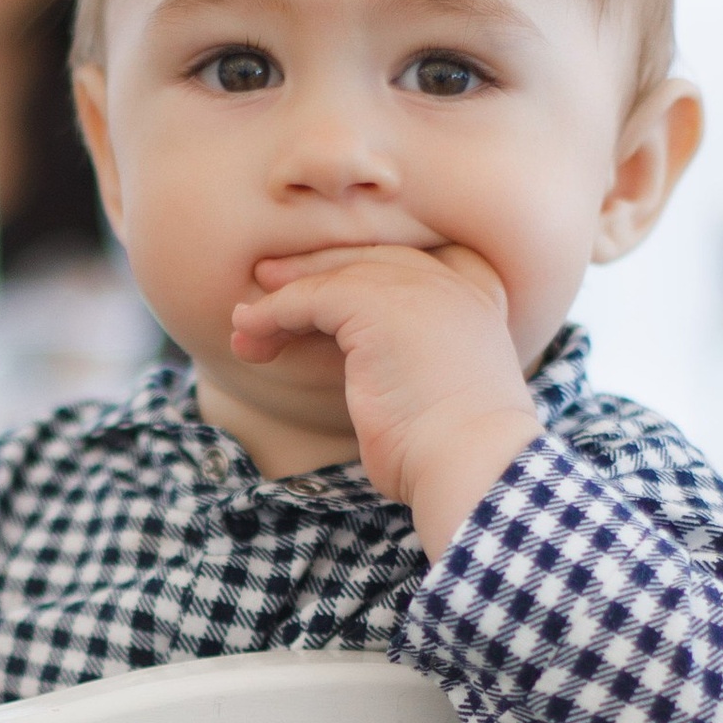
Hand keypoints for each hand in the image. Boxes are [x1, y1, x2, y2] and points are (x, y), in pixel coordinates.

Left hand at [231, 244, 538, 557]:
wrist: (471, 463)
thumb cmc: (451, 452)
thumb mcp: (437, 396)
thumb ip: (408, 366)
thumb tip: (366, 377)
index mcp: (476, 299)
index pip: (407, 266)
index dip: (356, 272)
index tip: (315, 292)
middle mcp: (452, 284)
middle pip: (369, 259)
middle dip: (314, 271)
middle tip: (268, 282)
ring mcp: (419, 289)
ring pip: (336, 276)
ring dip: (283, 298)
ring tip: (246, 320)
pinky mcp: (379, 305)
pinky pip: (311, 298)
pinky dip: (274, 314)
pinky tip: (251, 333)